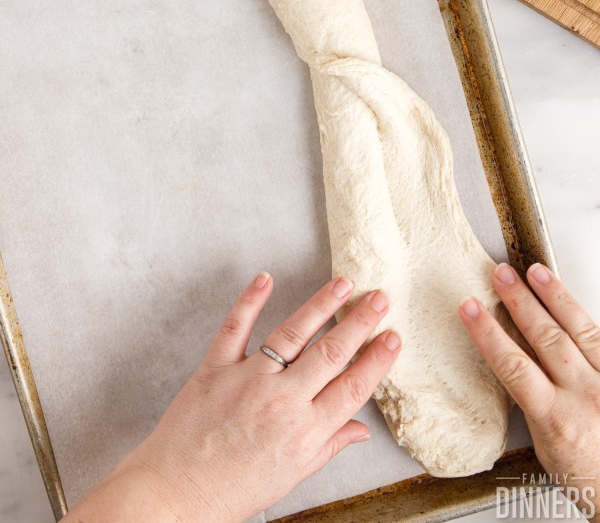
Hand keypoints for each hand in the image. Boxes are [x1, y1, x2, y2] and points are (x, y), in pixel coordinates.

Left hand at [65, 273, 400, 521]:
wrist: (174, 495)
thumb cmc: (231, 490)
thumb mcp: (290, 476)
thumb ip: (328, 446)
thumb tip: (361, 430)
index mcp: (304, 433)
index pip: (353, 388)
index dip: (377, 360)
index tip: (393, 338)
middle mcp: (281, 402)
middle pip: (330, 353)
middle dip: (360, 322)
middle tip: (379, 298)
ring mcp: (247, 381)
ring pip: (292, 334)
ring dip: (321, 305)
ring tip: (343, 284)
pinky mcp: (215, 369)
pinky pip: (235, 328)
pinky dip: (250, 300)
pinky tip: (266, 279)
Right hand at [459, 262, 599, 520]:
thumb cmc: (588, 478)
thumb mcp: (547, 447)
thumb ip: (533, 403)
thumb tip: (517, 367)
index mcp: (557, 419)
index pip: (513, 365)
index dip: (488, 332)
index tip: (470, 308)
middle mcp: (585, 395)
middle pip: (546, 337)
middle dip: (520, 301)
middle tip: (502, 275)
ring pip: (579, 329)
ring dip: (554, 297)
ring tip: (535, 272)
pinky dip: (585, 316)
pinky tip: (572, 300)